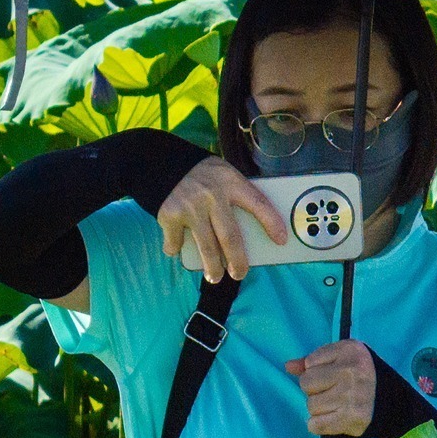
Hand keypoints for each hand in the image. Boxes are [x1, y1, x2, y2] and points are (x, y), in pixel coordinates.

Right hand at [159, 157, 285, 282]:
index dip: (272, 223)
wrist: (155, 160)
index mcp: (230, 182)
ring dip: (212, 267)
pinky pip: (177, 241)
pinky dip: (176, 248)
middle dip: (238, 261)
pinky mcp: (169, 214)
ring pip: (207, 247)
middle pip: (231, 238)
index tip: (281, 241)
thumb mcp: (222, 174)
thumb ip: (234, 196)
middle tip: (239, 274)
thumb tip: (248, 235)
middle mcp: (212, 195)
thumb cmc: (198, 174)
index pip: (259, 204)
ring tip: (215, 277)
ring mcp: (190, 206)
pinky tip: (177, 249)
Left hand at [284, 339, 379, 437]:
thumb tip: (289, 366)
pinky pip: (315, 425)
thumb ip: (314, 361)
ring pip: (311, 405)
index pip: (310, 362)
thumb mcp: (344, 360)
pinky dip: (320, 425)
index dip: (320, 371)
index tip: (337, 375)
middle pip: (306, 383)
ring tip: (339, 405)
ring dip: (321, 409)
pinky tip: (335, 419)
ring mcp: (351, 396)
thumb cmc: (365, 379)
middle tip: (336, 393)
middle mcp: (352, 371)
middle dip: (317, 390)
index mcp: (351, 350)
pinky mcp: (351, 418)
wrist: (397, 406)